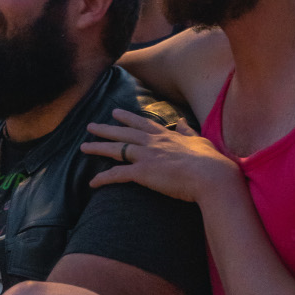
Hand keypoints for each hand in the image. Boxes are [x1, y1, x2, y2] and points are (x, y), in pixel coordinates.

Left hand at [82, 106, 237, 204]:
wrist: (211, 175)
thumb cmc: (210, 161)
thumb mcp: (199, 140)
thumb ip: (187, 131)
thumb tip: (181, 121)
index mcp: (166, 135)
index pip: (142, 123)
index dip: (127, 118)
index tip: (115, 112)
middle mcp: (153, 142)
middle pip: (124, 133)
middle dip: (106, 129)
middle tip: (90, 125)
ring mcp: (146, 156)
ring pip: (116, 149)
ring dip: (98, 148)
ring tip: (83, 147)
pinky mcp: (142, 172)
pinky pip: (117, 174)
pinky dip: (103, 178)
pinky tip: (92, 182)